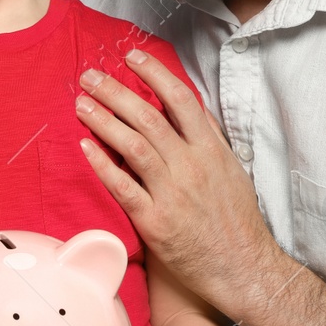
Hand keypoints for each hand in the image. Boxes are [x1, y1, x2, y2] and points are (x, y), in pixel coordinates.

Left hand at [74, 50, 276, 306]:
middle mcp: (192, 166)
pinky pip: (124, 188)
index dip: (154, 73)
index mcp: (212, 150)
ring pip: (133, 146)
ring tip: (81, 103)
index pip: (180, 99)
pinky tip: (85, 146)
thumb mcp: (233, 170)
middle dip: (116, 91)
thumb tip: (191, 109)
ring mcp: (173, 194)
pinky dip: (103, 165)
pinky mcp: (156, 222)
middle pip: (149, 117)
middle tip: (90, 75)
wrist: (243, 268)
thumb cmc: (237, 220)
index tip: (131, 57)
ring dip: (104, 121)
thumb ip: (210, 138)